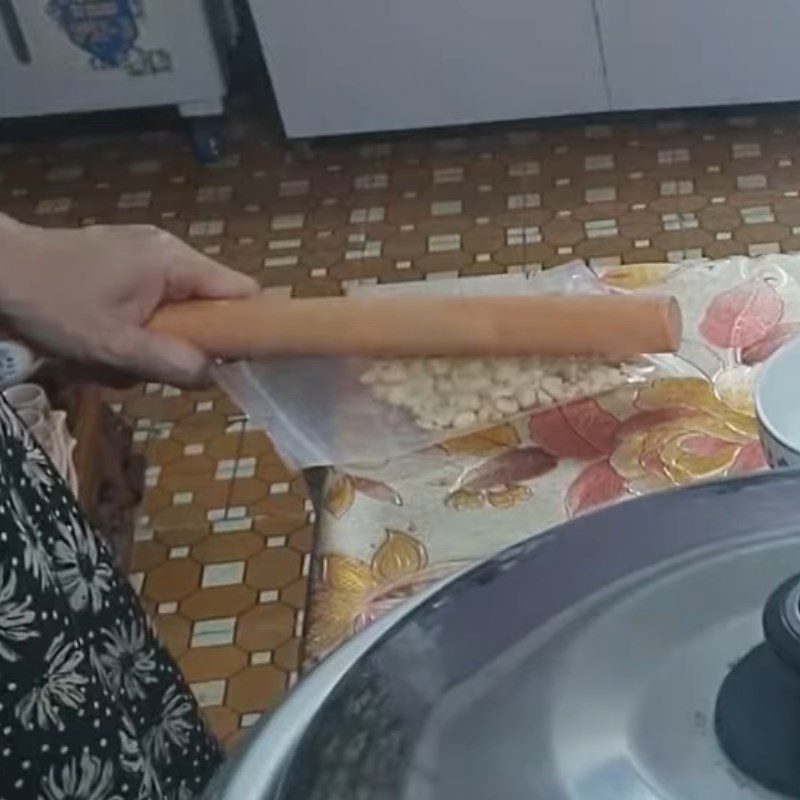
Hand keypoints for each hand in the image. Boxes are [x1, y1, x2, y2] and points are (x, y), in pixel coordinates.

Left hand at [0, 215, 258, 386]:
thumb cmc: (54, 303)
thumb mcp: (112, 344)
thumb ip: (168, 362)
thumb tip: (212, 375)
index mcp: (175, 261)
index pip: (242, 290)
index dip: (249, 325)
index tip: (237, 360)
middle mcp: (168, 250)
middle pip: (208, 303)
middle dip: (187, 341)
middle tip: (153, 365)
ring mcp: (145, 252)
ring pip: (177, 307)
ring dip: (155, 340)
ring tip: (115, 354)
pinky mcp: (124, 261)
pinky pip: (152, 299)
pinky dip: (138, 325)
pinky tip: (105, 337)